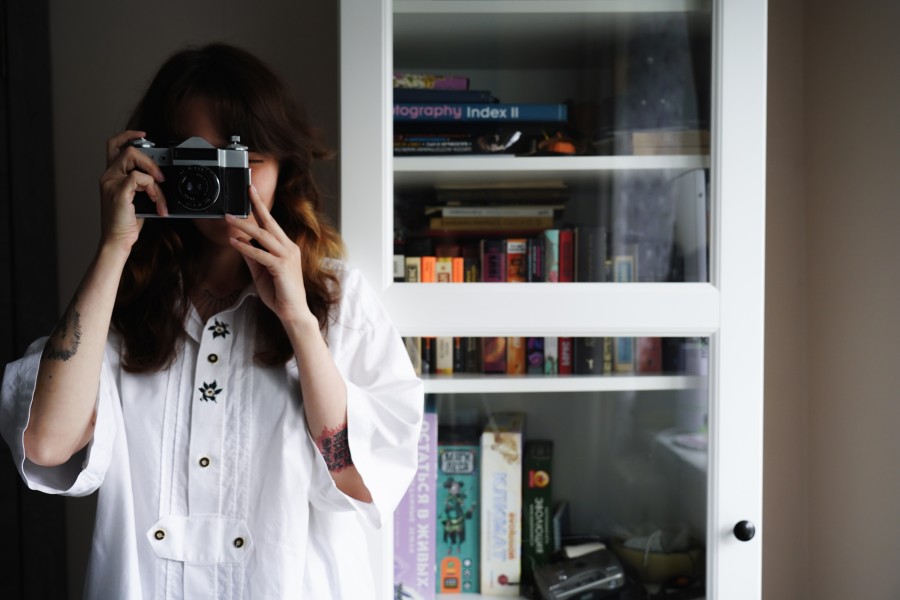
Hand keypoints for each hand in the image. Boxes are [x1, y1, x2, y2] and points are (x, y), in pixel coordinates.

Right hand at [98, 130, 167, 252]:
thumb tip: (159, 177)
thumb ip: (141, 184)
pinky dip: (152, 188)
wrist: (117, 240)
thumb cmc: (126, 222)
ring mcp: (111, 183)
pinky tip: (155, 202)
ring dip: (153, 175)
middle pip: (127, 149)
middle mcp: (108, 176)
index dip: (128, 136)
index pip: (114, 146)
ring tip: (158, 194)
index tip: (144, 135)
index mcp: (111, 176)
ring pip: (134, 159)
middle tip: (161, 176)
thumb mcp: (136, 199)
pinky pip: (139, 178)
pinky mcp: (118, 191)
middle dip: (149, 159)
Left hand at [226, 188, 315, 328]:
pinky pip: (260, 254)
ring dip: (244, 226)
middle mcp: (289, 248)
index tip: (252, 193)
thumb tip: (239, 239)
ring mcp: (287, 257)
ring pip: (263, 236)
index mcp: (287, 248)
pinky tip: (234, 242)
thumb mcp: (261, 271)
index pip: (272, 224)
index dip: (261, 208)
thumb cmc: (279, 293)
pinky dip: (246, 247)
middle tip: (246, 191)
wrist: (293, 312)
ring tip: (229, 219)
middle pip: (270, 223)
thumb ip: (252, 255)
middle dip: (257, 205)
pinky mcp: (281, 267)